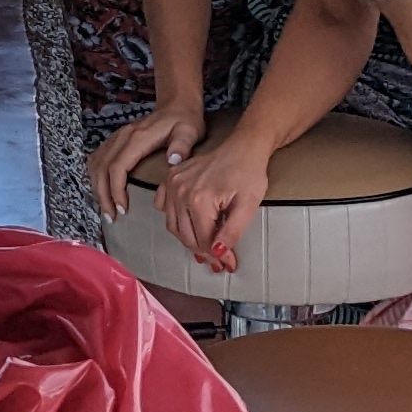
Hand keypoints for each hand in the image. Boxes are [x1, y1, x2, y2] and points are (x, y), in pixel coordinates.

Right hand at [89, 98, 204, 215]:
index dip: (116, 190)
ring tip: (106, 208)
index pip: (117, 167)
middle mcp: (123, 136)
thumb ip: (182, 145)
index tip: (123, 209)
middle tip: (111, 216)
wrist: (177, 105)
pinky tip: (102, 190)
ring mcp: (117, 137)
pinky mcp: (116, 140)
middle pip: (102, 168)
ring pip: (96, 164)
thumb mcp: (190, 131)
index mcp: (138, 138)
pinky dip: (96, 176)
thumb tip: (173, 160)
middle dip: (103, 195)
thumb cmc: (184, 121)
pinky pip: (97, 158)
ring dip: (96, 187)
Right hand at [159, 130, 273, 275]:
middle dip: (203, 252)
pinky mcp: (171, 177)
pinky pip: (162, 205)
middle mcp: (180, 191)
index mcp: (199, 199)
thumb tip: (218, 253)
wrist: (244, 146)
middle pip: (186, 236)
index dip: (217, 256)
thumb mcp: (248, 205)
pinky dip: (173, 218)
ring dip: (188, 239)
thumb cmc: (249, 173)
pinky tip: (186, 223)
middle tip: (219, 262)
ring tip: (205, 248)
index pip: (203, 240)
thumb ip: (232, 232)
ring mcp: (173, 183)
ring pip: (173, 225)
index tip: (229, 264)